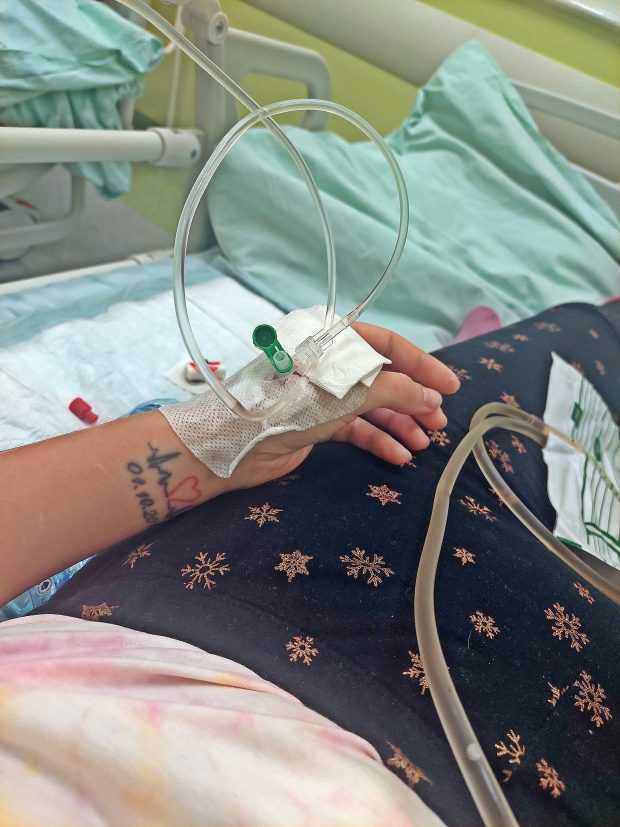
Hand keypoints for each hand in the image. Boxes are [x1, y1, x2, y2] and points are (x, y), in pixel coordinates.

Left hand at [223, 323, 459, 491]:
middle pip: (381, 377)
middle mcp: (327, 364)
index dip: (422, 364)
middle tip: (440, 420)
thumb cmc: (290, 405)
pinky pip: (355, 428)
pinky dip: (377, 440)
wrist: (235, 444)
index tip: (451, 387)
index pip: (386, 345)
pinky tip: (399, 456)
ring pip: (371, 405)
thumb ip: (394, 391)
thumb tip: (432, 398)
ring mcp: (321, 395)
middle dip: (413, 399)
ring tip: (426, 443)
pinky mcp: (314, 423)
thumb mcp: (348, 393)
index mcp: (330, 340)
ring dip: (399, 423)